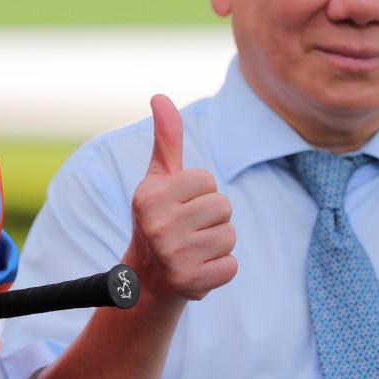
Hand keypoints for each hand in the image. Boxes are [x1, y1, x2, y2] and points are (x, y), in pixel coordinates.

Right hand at [125, 94, 236, 301]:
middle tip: (188, 230)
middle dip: (212, 217)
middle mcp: (157, 225)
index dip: (200, 192)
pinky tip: (198, 268)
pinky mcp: (190, 282)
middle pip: (222, 206)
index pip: (207, 180)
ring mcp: (173, 255)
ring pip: (229, 235)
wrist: (147, 278)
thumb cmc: (159, 217)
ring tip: (193, 248)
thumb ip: (165, 139)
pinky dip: (220, 268)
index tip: (180, 206)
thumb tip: (160, 96)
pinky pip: (231, 265)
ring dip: (217, 243)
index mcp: (149, 196)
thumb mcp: (158, 178)